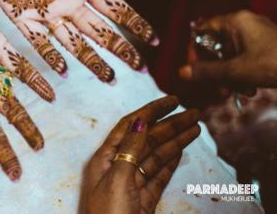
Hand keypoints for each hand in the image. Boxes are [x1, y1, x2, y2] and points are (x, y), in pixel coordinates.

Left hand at [0, 0, 156, 82]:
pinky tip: (64, 71)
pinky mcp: (20, 13)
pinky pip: (38, 40)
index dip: (134, 23)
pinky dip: (51, 55)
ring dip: (92, 59)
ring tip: (109, 78)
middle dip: (120, 48)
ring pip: (74, 41)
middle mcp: (67, 0)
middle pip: (99, 30)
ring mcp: (45, 9)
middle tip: (139, 68)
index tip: (152, 39)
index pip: (115, 7)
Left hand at [80, 96, 200, 213]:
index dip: (151, 110)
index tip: (173, 99)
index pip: (130, 126)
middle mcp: (115, 167)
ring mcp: (130, 184)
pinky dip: (170, 162)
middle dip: (170, 124)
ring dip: (175, 140)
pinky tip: (181, 151)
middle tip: (195, 112)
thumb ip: (129, 150)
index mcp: (104, 158)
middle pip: (146, 139)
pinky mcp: (142, 201)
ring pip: (155, 156)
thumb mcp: (117, 179)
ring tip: (196, 127)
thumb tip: (140, 121)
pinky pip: (157, 175)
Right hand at [179, 10, 276, 88]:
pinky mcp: (267, 47)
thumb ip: (208, 71)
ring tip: (237, 93)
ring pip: (230, 55)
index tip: (196, 71)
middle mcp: (245, 24)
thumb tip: (183, 72)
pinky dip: (243, 74)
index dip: (195, 51)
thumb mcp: (238, 71)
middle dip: (215, 69)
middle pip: (215, 45)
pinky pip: (245, 58)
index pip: (201, 30)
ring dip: (229, 76)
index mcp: (235, 21)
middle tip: (217, 90)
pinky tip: (250, 90)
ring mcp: (257, 35)